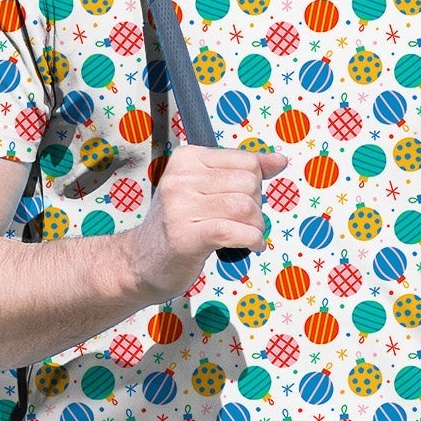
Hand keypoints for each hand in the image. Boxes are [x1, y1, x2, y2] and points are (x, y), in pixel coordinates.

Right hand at [125, 146, 283, 299]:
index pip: (247, 161)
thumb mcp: (207, 190)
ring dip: (255, 227)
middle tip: (243, 223)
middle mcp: (181, 178)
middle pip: (249, 184)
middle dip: (257, 207)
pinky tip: (251, 246)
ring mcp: (180, 207)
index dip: (256, 185)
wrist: (141, 262)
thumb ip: (243, 172)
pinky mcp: (185, 236)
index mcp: (187, 159)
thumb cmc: (178, 226)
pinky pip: (235, 232)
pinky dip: (251, 240)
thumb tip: (279, 161)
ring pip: (245, 208)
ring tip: (246, 236)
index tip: (243, 202)